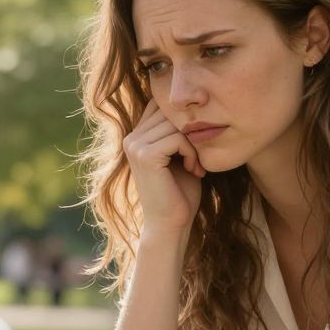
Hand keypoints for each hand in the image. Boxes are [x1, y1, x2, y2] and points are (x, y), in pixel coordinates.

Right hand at [122, 100, 205, 236]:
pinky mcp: (145, 156)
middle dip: (190, 132)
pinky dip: (191, 152)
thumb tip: (191, 105)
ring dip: (193, 144)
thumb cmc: (180, 193)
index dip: (182, 119)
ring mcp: (135, 146)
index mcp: (136, 137)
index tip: (194, 146)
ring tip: (196, 166)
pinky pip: (177, 138)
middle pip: (169, 112)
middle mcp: (131, 138)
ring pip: (175, 124)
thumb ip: (178, 132)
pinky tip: (193, 170)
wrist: (171, 225)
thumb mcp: (179, 156)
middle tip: (198, 159)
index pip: (159, 105)